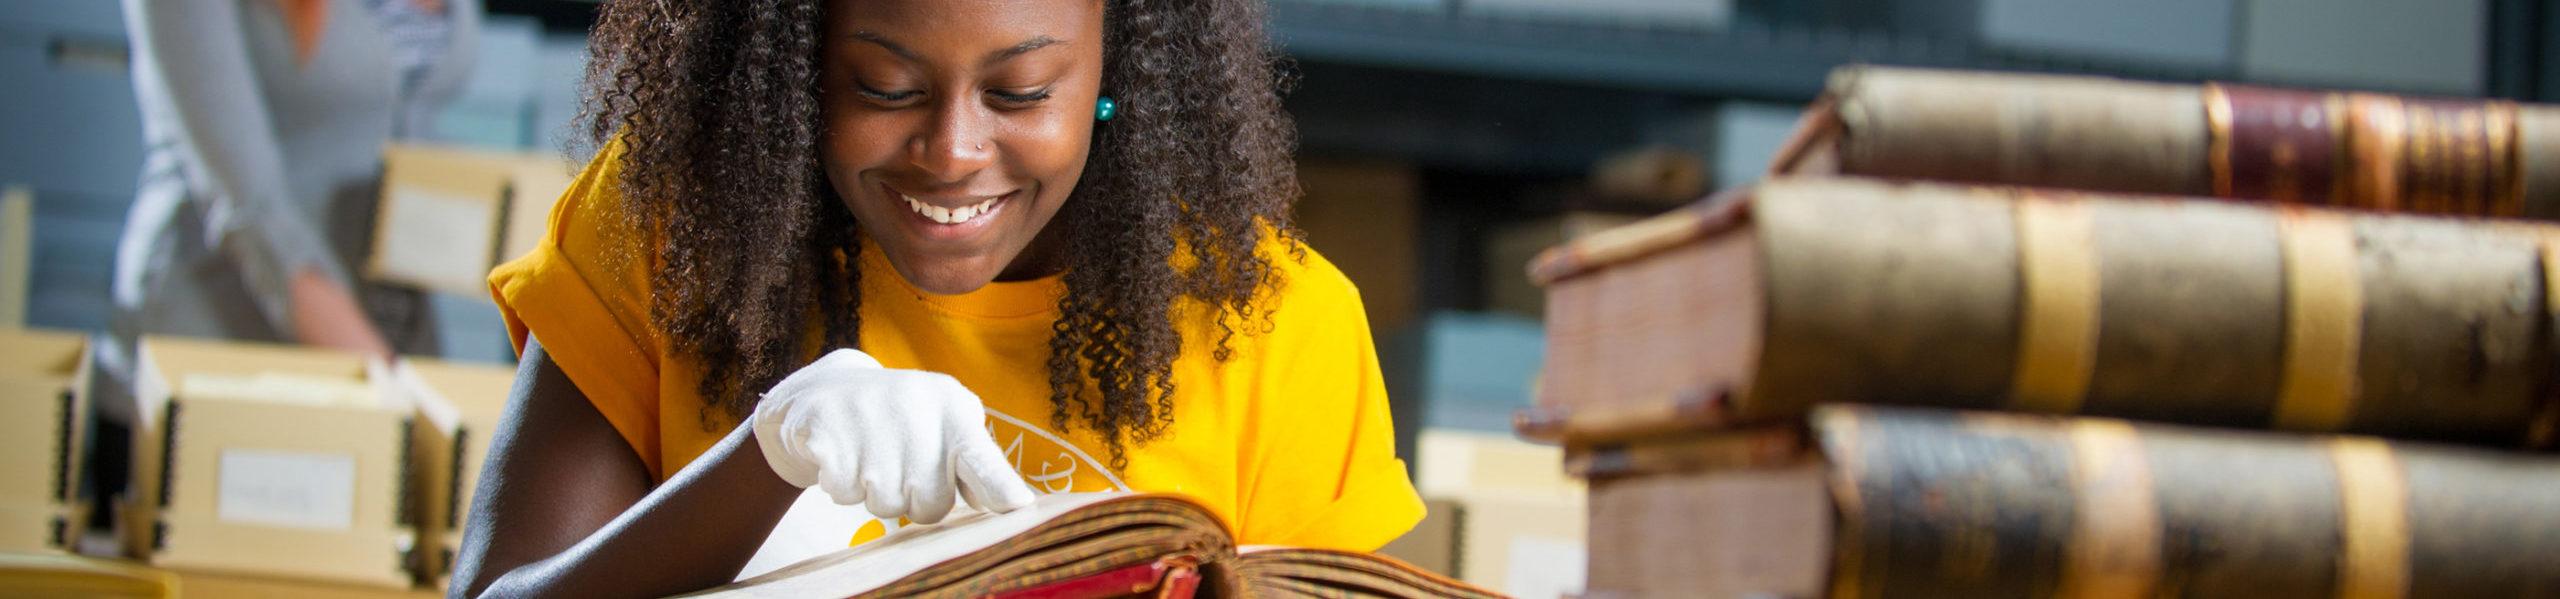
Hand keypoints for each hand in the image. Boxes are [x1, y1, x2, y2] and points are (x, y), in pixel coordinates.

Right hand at [750, 349, 1036, 523]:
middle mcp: (917, 411)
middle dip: (913, 497)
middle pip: (932, 505)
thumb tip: (1012, 502)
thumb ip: (976, 463)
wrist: (824, 391)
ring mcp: (870, 419)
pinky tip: (841, 453)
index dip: (1000, 486)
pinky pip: (843, 493)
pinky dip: (839, 484)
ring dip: (874, 492)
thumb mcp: (943, 425)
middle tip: (896, 462)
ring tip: (868, 454)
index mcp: (953, 409)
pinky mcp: (826, 430)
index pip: (981, 457)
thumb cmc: (900, 419)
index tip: (1020, 506)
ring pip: (886, 505)